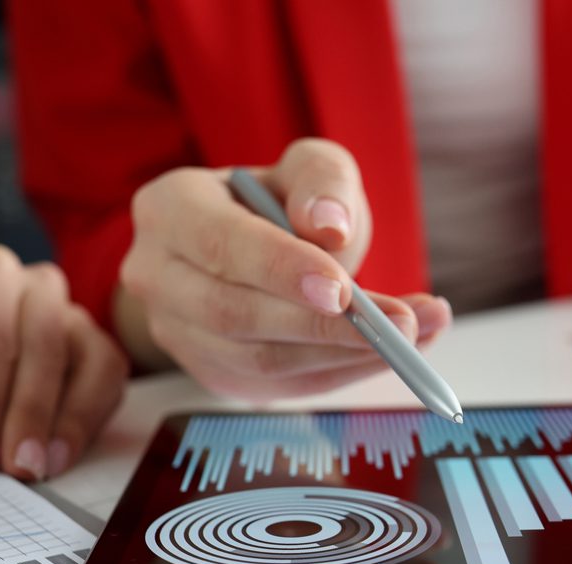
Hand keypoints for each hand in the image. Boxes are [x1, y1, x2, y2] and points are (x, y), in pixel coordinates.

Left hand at [0, 245, 127, 479]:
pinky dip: (90, 420)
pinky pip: (109, 380)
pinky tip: (60, 454)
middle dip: (30, 413)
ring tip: (40, 465)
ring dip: (70, 420)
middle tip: (13, 466)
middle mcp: (35, 286)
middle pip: (46, 344)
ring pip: (90, 359)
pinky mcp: (94, 349)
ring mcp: (72, 315)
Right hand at [120, 138, 452, 400]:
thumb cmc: (279, 204)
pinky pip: (277, 387)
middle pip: (235, 314)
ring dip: (342, 355)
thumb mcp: (307, 168)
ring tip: (414, 336)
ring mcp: (177, 334)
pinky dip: (337, 374)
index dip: (281, 270)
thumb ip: (322, 182)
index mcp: (169, 209)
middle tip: (402, 324)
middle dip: (324, 326)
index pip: (221, 244)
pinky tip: (386, 354)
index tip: (345, 289)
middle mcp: (156, 275)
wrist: (248, 249)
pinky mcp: (211, 375)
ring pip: (258, 361)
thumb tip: (328, 227)